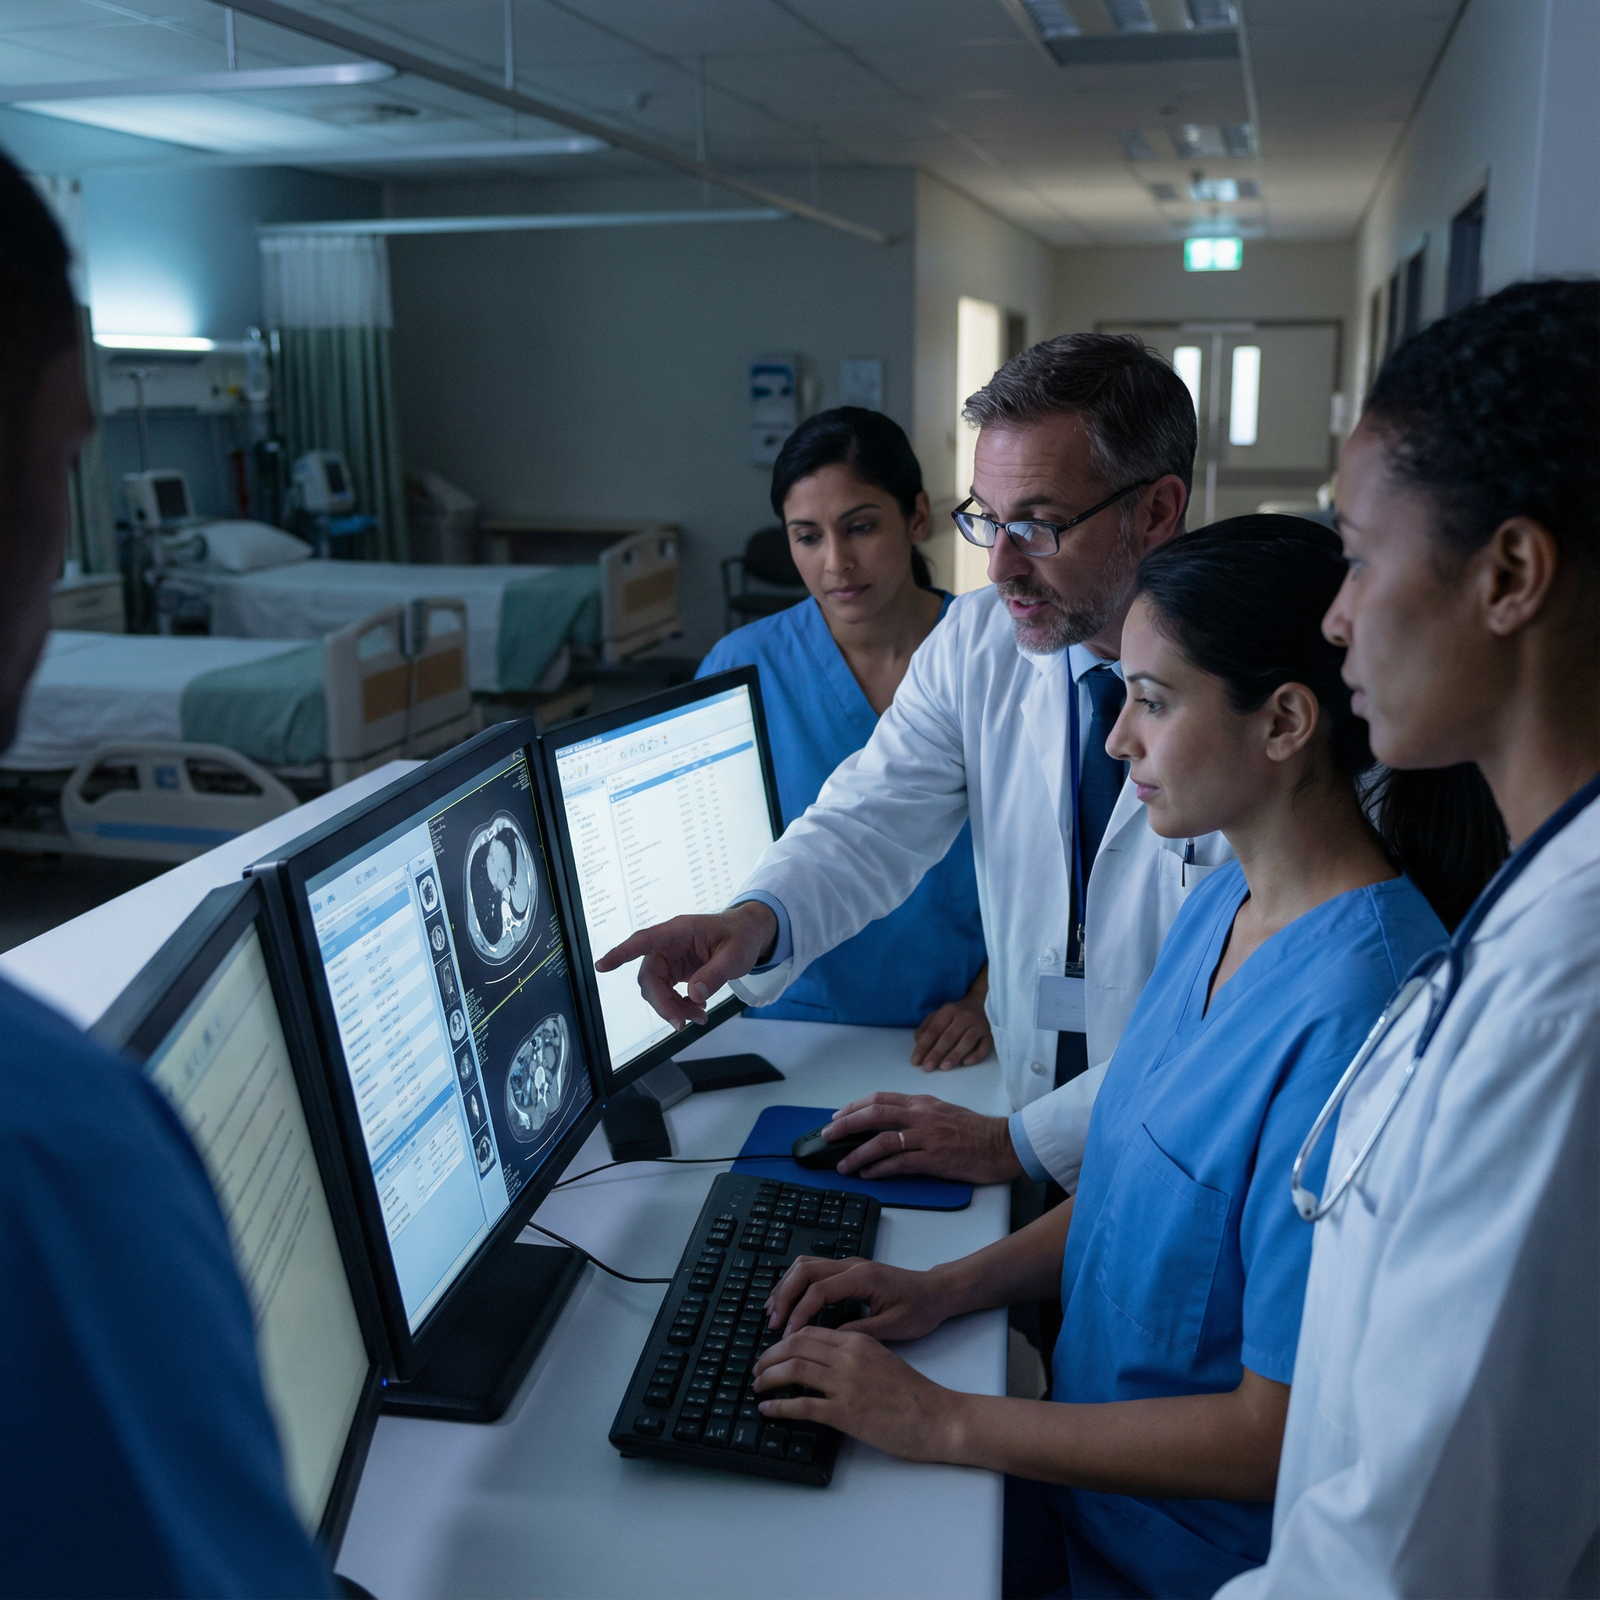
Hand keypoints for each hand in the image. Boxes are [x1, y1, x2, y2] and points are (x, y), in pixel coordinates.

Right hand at [594, 902, 776, 1028]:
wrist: (747, 935)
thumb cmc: (740, 936)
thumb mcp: (735, 954)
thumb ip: (715, 973)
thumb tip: (694, 994)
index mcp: (678, 932)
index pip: (643, 940)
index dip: (621, 953)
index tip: (602, 966)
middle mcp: (668, 945)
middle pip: (649, 977)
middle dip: (662, 1003)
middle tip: (682, 1023)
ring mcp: (670, 959)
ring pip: (656, 990)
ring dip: (672, 1008)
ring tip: (699, 1018)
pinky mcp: (676, 971)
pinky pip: (667, 993)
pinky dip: (679, 1007)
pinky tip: (697, 1011)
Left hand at [752, 1327, 957, 1462]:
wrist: (938, 1417)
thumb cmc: (914, 1394)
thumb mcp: (883, 1359)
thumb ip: (855, 1355)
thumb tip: (826, 1363)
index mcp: (858, 1341)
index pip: (810, 1332)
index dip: (785, 1341)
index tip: (773, 1353)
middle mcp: (849, 1357)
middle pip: (796, 1346)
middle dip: (769, 1357)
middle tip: (757, 1369)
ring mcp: (847, 1384)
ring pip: (794, 1370)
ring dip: (768, 1377)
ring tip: (757, 1386)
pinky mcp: (846, 1413)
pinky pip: (803, 1405)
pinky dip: (779, 1406)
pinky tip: (768, 1409)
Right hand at [765, 1256, 954, 1340]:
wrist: (937, 1292)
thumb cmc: (920, 1310)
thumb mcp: (894, 1327)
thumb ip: (860, 1331)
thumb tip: (827, 1339)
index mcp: (863, 1278)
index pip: (819, 1290)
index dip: (799, 1313)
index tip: (788, 1336)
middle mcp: (851, 1265)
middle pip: (804, 1270)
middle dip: (785, 1296)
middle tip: (774, 1324)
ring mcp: (848, 1265)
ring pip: (805, 1266)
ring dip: (786, 1287)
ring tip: (773, 1313)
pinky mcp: (848, 1271)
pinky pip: (813, 1270)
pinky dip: (796, 1285)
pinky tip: (789, 1304)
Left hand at [824, 1092, 1022, 1184]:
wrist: (1003, 1144)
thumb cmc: (976, 1131)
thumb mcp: (942, 1112)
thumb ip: (917, 1115)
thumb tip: (890, 1124)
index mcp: (922, 1103)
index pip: (880, 1099)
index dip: (854, 1107)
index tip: (837, 1116)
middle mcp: (921, 1115)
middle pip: (874, 1114)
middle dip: (846, 1124)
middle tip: (827, 1135)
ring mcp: (927, 1136)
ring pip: (882, 1140)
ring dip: (858, 1153)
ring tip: (843, 1164)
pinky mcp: (935, 1158)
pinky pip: (900, 1163)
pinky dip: (879, 1168)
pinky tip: (867, 1174)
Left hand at [910, 996, 992, 1069]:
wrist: (982, 1003)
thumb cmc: (956, 1014)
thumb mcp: (939, 1015)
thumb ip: (927, 1028)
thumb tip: (918, 1043)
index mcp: (948, 1010)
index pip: (934, 1029)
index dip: (924, 1046)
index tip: (916, 1061)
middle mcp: (964, 1016)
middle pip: (949, 1036)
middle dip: (936, 1053)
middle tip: (927, 1068)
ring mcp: (979, 1025)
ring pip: (967, 1041)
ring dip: (955, 1055)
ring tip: (944, 1068)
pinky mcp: (990, 1034)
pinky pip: (985, 1045)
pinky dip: (976, 1055)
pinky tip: (966, 1063)